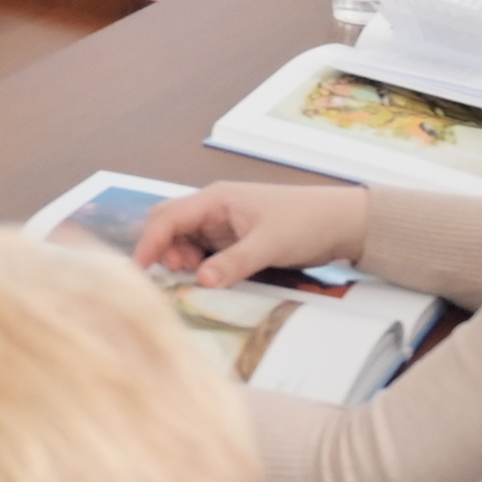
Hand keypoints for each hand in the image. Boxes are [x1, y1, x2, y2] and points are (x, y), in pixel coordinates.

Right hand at [129, 178, 356, 285]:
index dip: (149, 242)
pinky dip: (199, 266)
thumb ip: (233, 263)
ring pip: (184, 241)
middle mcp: (213, 209)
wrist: (340, 222)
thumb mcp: (269, 245)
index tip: (141, 270)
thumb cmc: (305, 222)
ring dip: (182, 260)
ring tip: (200, 279)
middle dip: (163, 250)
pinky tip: (210, 279)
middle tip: (176, 276)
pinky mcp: (233, 240)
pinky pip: (204, 253)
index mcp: (216, 199)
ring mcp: (223, 225)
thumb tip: (201, 281)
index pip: (168, 217)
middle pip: (169, 225)